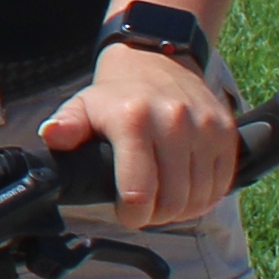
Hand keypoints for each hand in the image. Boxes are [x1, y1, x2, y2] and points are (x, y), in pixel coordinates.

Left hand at [48, 42, 237, 223]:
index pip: (139, 193)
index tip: (126, 214)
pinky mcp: (227, 131)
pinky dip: (205, 198)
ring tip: (163, 203)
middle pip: (173, 201)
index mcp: (134, 120)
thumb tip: (52, 135)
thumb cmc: (115, 96)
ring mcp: (204, 127)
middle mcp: (174, 122)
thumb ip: (65, 126)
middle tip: (144, 212)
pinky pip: (222, 184)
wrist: (156, 61)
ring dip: (182, 211)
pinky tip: (186, 192)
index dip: (132, 216)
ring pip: (200, 198)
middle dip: (156, 217)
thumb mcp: (82, 106)